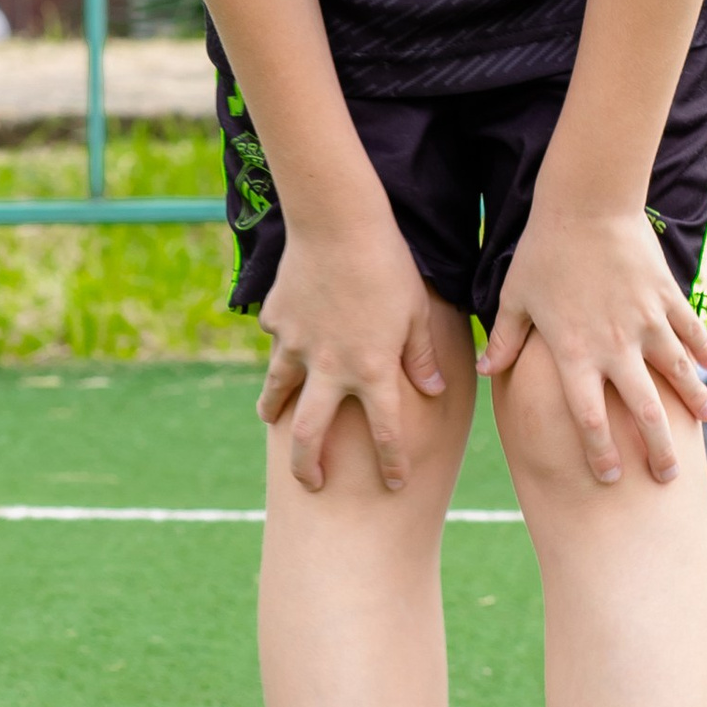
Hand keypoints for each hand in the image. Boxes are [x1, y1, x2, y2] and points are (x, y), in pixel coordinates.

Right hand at [256, 206, 449, 492]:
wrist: (337, 222)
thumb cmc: (389, 265)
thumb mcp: (417, 312)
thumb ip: (421, 356)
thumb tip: (434, 391)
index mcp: (372, 370)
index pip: (386, 432)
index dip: (393, 463)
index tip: (396, 484)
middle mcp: (330, 368)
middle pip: (310, 436)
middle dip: (308, 467)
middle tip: (310, 484)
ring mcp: (296, 346)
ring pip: (277, 392)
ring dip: (274, 411)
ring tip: (272, 421)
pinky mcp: (277, 321)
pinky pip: (277, 341)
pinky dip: (281, 345)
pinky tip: (284, 339)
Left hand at [479, 201, 706, 486]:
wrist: (587, 203)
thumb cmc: (544, 250)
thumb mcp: (515, 296)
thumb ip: (506, 339)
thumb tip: (486, 371)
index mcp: (574, 352)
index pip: (588, 417)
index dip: (599, 452)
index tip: (609, 477)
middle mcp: (615, 346)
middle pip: (642, 410)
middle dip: (658, 447)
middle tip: (668, 476)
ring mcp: (646, 322)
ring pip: (678, 373)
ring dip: (695, 400)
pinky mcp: (666, 297)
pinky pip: (690, 330)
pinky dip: (703, 349)